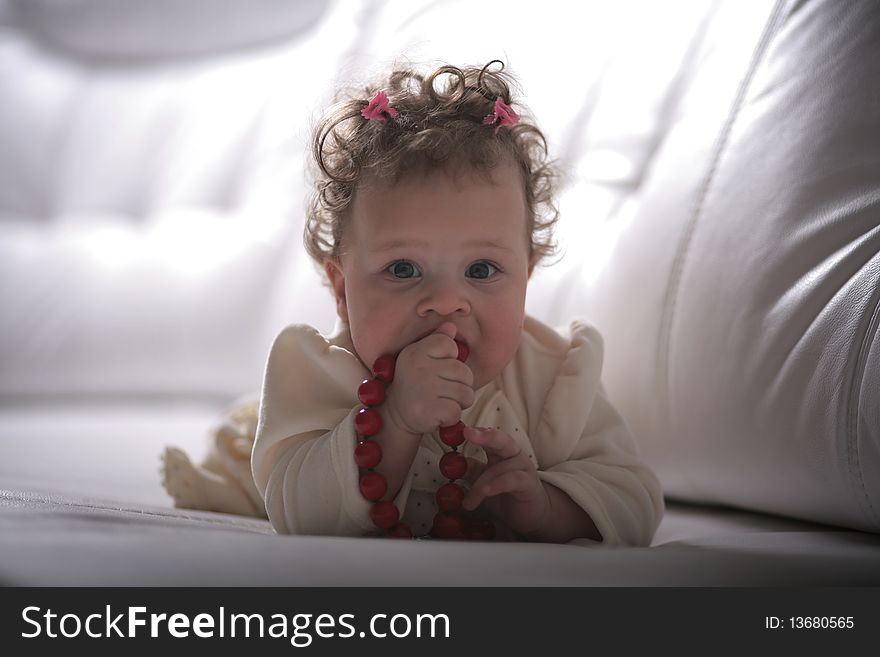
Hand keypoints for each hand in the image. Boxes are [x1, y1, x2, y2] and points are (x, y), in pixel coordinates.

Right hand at [385, 322, 474, 436]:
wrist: (395, 416)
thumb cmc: (415, 384)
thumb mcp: (421, 358)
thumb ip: (437, 340)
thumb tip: (451, 326)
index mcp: (416, 351)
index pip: (450, 345)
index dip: (451, 359)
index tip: (438, 370)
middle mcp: (418, 367)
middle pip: (464, 371)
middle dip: (459, 385)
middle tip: (441, 391)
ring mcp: (423, 388)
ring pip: (465, 393)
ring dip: (458, 403)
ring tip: (441, 402)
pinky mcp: (428, 409)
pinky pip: (457, 412)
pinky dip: (451, 417)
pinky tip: (437, 415)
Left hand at [462, 426, 549, 535]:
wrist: (532, 512)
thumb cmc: (506, 493)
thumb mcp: (483, 482)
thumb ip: (471, 471)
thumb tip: (451, 464)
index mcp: (500, 450)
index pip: (488, 435)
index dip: (475, 431)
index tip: (461, 429)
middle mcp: (512, 454)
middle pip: (501, 440)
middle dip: (485, 435)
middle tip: (469, 433)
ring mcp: (522, 467)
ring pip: (499, 468)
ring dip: (480, 485)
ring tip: (468, 502)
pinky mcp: (529, 483)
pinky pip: (512, 480)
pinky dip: (497, 484)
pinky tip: (486, 491)